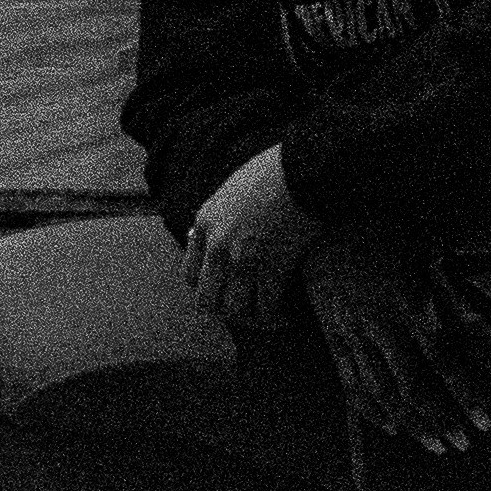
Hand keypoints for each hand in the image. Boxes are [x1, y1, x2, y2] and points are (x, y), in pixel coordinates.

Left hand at [184, 146, 317, 327]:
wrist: (300, 172)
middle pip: (208, 299)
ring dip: (251, 318)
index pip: (190, 274)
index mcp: (204, 224)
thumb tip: (218, 238)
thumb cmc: (272, 174)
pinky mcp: (272, 268)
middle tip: (246, 311)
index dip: (208, 288)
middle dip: (226, 310)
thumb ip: (220, 218)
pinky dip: (276, 316)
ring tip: (267, 318)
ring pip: (235, 310)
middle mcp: (217, 246)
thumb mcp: (230, 192)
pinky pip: (266, 307)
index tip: (225, 292)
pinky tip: (286, 317)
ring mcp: (243, 260)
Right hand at [299, 228, 487, 454]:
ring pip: (381, 389)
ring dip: (410, 422)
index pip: (442, 361)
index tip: (485, 422)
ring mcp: (351, 332)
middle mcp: (380, 325)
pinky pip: (349, 379)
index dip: (465, 395)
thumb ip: (456, 293)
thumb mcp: (425, 253)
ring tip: (434, 446)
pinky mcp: (331, 335)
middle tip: (462, 445)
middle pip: (411, 385)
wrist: (323, 217)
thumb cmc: (382, 231)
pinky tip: (388, 426)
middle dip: (439, 419)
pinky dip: (368, 407)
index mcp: (407, 304)